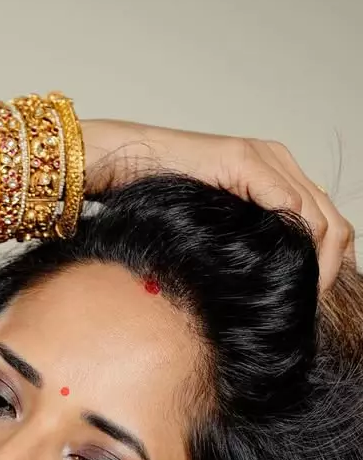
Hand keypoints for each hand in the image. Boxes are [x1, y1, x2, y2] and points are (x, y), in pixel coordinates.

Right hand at [82, 119, 354, 291]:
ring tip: (303, 291)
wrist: (127, 164)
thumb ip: (249, 241)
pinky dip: (294, 236)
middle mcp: (278, 161)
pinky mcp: (243, 160)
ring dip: (315, 259)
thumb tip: (274, 282)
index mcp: (276, 175)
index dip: (330, 263)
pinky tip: (286, 264)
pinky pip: (286, 201)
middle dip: (330, 266)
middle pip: (332, 219)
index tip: (314, 297)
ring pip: (317, 214)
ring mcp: (264, 158)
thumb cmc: (161, 200)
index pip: (326, 221)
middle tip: (314, 301)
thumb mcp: (217, 227)